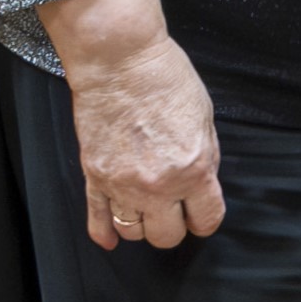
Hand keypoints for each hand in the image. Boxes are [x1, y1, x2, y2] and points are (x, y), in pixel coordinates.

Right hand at [45, 0, 222, 250]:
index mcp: (193, 170)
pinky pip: (98, 219)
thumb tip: (202, 183)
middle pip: (167, 236)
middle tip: (173, 209)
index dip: (205, 218)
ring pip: (133, 232)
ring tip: (145, 209)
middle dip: (174, 225)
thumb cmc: (165, 80)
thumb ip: (206, 157)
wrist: (119, 60)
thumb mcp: (205, 118)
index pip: (206, 220)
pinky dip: (104, 234)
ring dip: (142, 224)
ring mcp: (122, 184)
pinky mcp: (94, 176)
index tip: (200, 213)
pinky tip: (111, 241)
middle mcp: (157, 185)